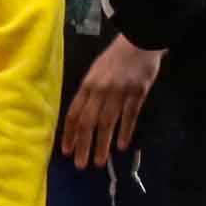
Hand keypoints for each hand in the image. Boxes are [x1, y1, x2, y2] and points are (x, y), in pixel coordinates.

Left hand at [58, 36, 163, 169]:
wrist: (139, 40)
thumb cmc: (115, 57)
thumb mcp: (96, 71)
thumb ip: (89, 93)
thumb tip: (80, 118)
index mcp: (88, 84)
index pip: (74, 112)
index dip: (70, 133)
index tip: (66, 151)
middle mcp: (100, 89)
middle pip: (88, 121)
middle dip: (83, 144)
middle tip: (80, 164)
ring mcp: (120, 91)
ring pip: (107, 121)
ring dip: (102, 143)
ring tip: (98, 161)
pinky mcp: (137, 92)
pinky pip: (130, 115)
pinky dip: (125, 131)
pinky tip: (121, 146)